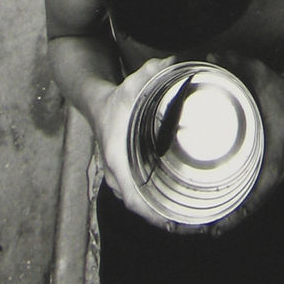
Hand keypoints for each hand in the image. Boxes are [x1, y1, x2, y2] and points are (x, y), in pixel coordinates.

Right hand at [90, 56, 183, 228]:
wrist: (95, 103)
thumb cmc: (114, 99)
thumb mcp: (130, 85)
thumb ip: (150, 73)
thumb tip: (173, 61)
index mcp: (116, 156)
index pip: (132, 196)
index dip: (150, 212)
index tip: (170, 221)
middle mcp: (115, 171)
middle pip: (138, 205)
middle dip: (161, 216)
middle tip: (187, 222)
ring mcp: (116, 176)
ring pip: (138, 203)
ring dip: (157, 212)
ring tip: (185, 218)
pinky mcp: (122, 174)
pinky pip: (137, 196)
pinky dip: (152, 204)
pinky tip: (170, 204)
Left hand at [209, 56, 283, 225]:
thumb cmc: (281, 87)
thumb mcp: (259, 73)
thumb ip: (235, 65)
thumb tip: (209, 57)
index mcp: (276, 149)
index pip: (258, 190)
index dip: (239, 211)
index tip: (218, 224)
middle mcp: (282, 165)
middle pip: (256, 202)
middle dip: (231, 219)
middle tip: (205, 229)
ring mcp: (283, 168)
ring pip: (258, 199)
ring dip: (237, 214)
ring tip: (210, 225)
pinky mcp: (280, 167)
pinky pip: (261, 190)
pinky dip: (245, 202)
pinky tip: (228, 207)